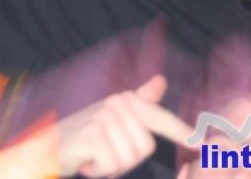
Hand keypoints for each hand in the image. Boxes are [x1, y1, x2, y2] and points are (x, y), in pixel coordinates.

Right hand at [36, 75, 193, 178]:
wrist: (48, 147)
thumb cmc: (87, 136)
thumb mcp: (115, 119)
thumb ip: (140, 101)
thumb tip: (161, 80)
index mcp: (129, 100)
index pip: (161, 119)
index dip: (182, 133)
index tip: (202, 144)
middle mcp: (118, 103)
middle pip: (144, 148)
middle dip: (126, 160)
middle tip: (105, 153)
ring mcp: (104, 117)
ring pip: (129, 158)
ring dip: (111, 166)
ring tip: (96, 156)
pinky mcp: (92, 134)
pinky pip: (112, 164)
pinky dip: (99, 170)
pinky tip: (87, 161)